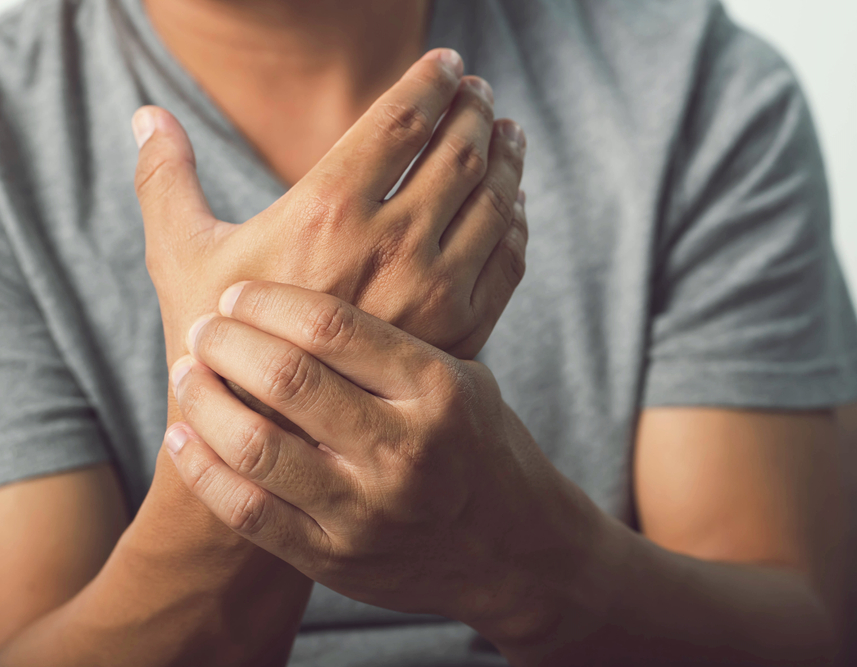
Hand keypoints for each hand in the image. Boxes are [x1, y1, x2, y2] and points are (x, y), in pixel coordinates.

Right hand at [135, 48, 526, 370]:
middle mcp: (391, 247)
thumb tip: (146, 114)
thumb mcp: (180, 254)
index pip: (402, 120)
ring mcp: (433, 293)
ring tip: (507, 133)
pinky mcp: (458, 332)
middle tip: (479, 93)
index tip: (449, 64)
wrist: (269, 439)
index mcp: (327, 211)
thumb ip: (166, 178)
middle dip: (474, 111)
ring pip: (494, 202)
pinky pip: (508, 261)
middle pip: (458, 152)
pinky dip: (516, 222)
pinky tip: (512, 204)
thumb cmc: (217, 344)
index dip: (431, 81)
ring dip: (507, 157)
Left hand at [166, 282, 603, 641]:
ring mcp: (368, 509)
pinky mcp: (335, 557)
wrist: (508, 547)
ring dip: (204, 399)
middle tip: (206, 327)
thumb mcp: (462, 378)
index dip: (269, 302)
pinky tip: (182, 434)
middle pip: (287, 376)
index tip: (239, 294)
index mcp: (437, 389)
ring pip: (255, 445)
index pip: (333, 326)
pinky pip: (248, 510)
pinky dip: (201, 468)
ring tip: (188, 370)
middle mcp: (404, 448)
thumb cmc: (474, 443)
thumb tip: (320, 264)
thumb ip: (397, 338)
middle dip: (228, 342)